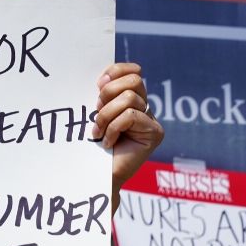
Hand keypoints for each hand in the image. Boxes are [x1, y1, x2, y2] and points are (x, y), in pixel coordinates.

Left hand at [93, 62, 163, 209]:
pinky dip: (113, 128)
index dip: (115, 71)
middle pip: (134, 80)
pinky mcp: (155, 133)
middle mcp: (144, 107)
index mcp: (130, 98)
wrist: (94, 174)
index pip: (132, 71)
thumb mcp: (94, 113)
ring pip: (129, 99)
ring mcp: (152, 120)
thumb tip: (103, 78)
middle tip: (96, 110)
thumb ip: (102, 95)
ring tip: (98, 132)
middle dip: (108, 93)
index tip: (97, 84)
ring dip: (106, 115)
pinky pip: (130, 117)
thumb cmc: (90, 144)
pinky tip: (107, 143)